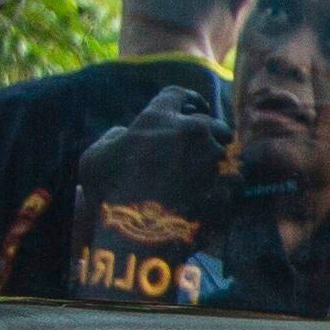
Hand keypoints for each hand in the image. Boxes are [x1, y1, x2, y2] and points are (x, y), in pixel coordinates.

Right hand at [75, 85, 231, 205]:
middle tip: (202, 149)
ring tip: (209, 177)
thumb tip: (126, 134)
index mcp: (158, 118)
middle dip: (210, 134)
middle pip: (213, 123)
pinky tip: (214, 196)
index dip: (186, 100)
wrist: (140, 236)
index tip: (194, 107)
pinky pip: (234, 181)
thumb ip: (114, 138)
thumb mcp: (95, 158)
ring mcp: (214, 158)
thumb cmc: (110, 196)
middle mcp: (191, 132)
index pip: (177, 94)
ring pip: (228, 153)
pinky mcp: (228, 186)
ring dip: (219, 162)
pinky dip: (226, 187)